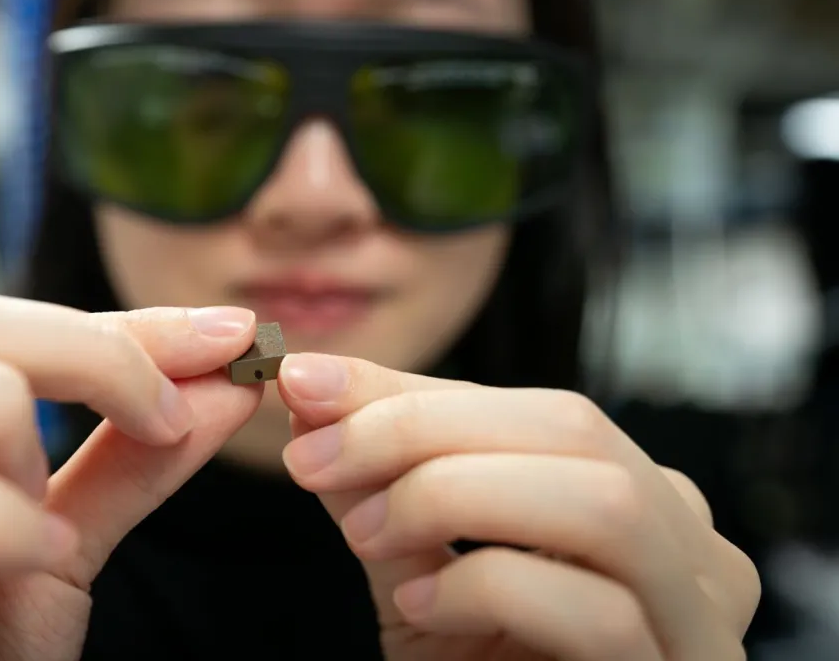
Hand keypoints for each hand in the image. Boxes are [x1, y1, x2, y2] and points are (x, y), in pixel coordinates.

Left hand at [278, 355, 759, 660]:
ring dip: (454, 494)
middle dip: (422, 427)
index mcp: (636, 499)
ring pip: (603, 502)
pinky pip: (599, 612)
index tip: (306, 384)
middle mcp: (687, 546)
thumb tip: (313, 399)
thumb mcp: (416, 573)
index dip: (411, 391)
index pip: (527, 408)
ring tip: (366, 533)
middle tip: (312, 456)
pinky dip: (490, 588)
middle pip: (574, 428)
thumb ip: (378, 490)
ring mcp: (696, 617)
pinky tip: (419, 605)